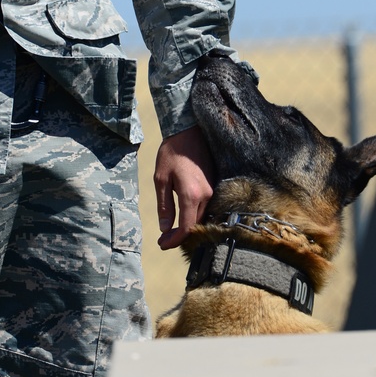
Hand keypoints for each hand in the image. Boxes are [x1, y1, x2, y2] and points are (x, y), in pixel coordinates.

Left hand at [154, 126, 214, 249]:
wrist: (189, 132)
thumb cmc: (171, 154)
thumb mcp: (161, 180)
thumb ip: (164, 206)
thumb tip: (165, 228)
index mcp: (191, 195)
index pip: (186, 227)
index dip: (174, 240)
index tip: (162, 245)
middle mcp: (206, 195)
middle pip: (195, 225)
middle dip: (179, 236)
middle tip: (163, 240)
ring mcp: (213, 190)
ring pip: (202, 218)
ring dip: (187, 227)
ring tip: (171, 231)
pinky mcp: (214, 185)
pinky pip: (206, 208)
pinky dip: (194, 217)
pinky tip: (183, 217)